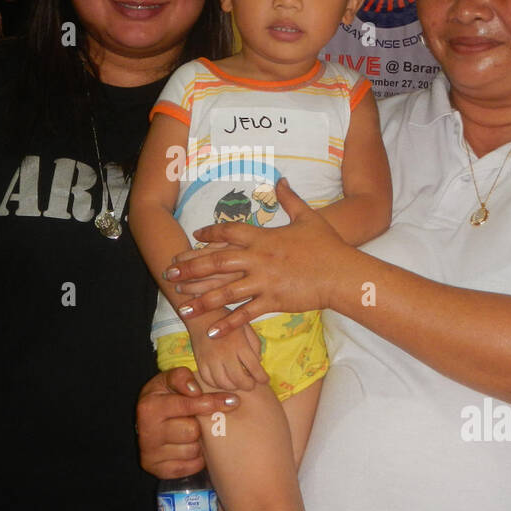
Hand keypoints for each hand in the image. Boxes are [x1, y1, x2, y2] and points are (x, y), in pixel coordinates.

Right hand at [136, 367, 240, 478]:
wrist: (148, 421)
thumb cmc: (165, 397)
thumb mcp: (168, 380)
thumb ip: (182, 377)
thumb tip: (195, 390)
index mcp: (150, 407)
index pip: (187, 405)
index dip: (211, 402)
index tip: (232, 401)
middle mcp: (147, 432)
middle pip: (192, 431)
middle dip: (200, 425)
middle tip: (199, 420)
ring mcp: (151, 454)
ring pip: (193, 451)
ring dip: (198, 443)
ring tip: (192, 434)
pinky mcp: (158, 470)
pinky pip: (190, 467)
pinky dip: (196, 458)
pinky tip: (190, 447)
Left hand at [166, 178, 346, 337]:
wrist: (342, 272)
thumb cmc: (327, 245)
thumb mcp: (308, 217)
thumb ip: (290, 199)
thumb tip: (281, 180)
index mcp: (264, 237)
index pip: (229, 232)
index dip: (210, 233)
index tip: (195, 235)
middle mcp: (258, 259)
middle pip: (216, 262)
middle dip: (190, 269)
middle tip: (168, 275)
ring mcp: (264, 281)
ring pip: (225, 291)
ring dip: (201, 300)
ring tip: (182, 308)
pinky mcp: (273, 301)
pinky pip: (246, 313)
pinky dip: (229, 323)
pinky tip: (212, 330)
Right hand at [192, 322, 264, 391]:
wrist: (201, 314)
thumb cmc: (226, 319)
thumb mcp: (246, 327)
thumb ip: (255, 345)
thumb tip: (259, 363)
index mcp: (240, 344)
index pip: (255, 368)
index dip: (262, 378)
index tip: (265, 380)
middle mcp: (225, 354)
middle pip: (239, 380)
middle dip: (248, 386)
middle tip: (251, 384)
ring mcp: (211, 359)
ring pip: (224, 383)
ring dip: (234, 386)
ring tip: (238, 382)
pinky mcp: (200, 362)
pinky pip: (208, 380)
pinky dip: (217, 384)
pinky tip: (223, 380)